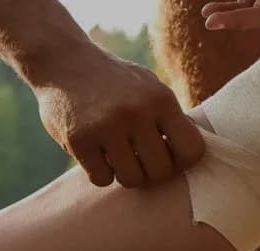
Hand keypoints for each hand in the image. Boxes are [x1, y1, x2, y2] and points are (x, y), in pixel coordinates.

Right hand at [30, 51, 204, 187]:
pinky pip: (102, 179)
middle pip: (161, 171)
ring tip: (118, 155)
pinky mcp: (79, 140)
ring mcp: (106, 126)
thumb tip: (195, 158)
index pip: (192, 151)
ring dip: (125, 173)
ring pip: (131, 179)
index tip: (167, 156)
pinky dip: (100, 173)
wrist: (63, 62)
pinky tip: (96, 154)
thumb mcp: (149, 88)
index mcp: (161, 98)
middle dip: (151, 170)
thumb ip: (171, 119)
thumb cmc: (115, 82)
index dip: (182, 161)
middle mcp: (137, 112)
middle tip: (139, 158)